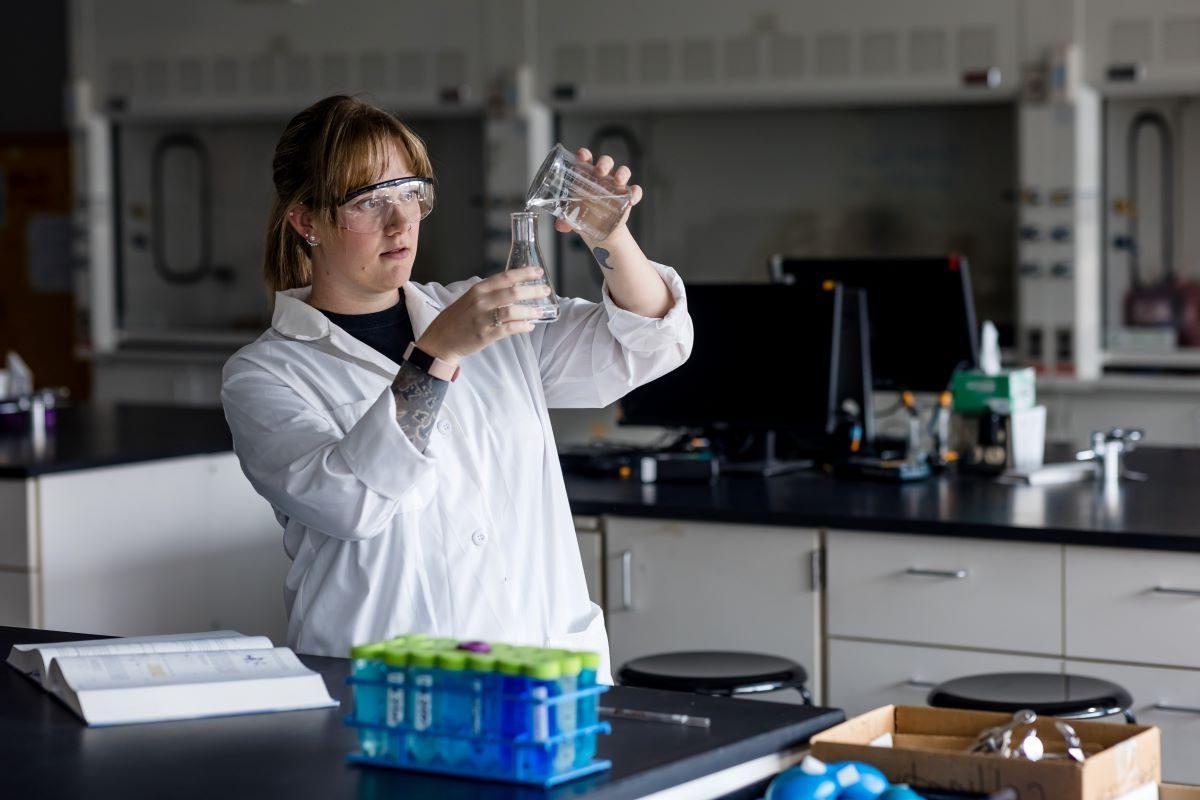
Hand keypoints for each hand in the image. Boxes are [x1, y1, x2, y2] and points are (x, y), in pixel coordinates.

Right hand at [414, 267, 549, 364]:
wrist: (440, 341)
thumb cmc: (456, 319)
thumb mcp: (469, 299)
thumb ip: (488, 294)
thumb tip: (513, 288)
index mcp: (477, 290)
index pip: (505, 277)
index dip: (524, 273)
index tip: (538, 272)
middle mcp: (480, 302)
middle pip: (513, 292)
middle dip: (533, 291)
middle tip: (545, 291)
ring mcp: (482, 319)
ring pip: (513, 311)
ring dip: (530, 311)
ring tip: (540, 312)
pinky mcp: (485, 335)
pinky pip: (509, 329)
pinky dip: (522, 327)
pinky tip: (529, 326)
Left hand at [554, 147, 642, 241]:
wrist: (600, 231)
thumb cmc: (585, 216)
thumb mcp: (573, 217)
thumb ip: (565, 220)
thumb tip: (560, 226)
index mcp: (587, 176)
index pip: (586, 159)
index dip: (584, 154)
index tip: (582, 156)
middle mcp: (603, 177)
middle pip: (606, 162)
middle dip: (604, 163)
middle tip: (600, 172)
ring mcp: (617, 186)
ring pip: (623, 172)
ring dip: (622, 174)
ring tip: (618, 182)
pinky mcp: (627, 196)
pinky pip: (635, 190)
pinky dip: (635, 193)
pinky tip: (631, 201)